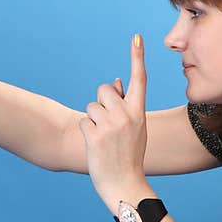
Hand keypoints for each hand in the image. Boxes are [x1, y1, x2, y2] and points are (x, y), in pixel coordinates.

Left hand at [79, 34, 148, 206]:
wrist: (125, 184)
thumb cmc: (129, 155)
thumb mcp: (135, 129)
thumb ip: (126, 105)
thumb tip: (115, 81)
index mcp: (139, 112)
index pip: (139, 79)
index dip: (137, 57)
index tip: (136, 37)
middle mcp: (126, 115)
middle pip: (103, 90)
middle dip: (100, 102)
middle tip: (107, 124)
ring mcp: (110, 126)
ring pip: (90, 107)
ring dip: (92, 120)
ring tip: (103, 139)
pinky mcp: (94, 135)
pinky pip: (82, 122)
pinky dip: (85, 132)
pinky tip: (96, 146)